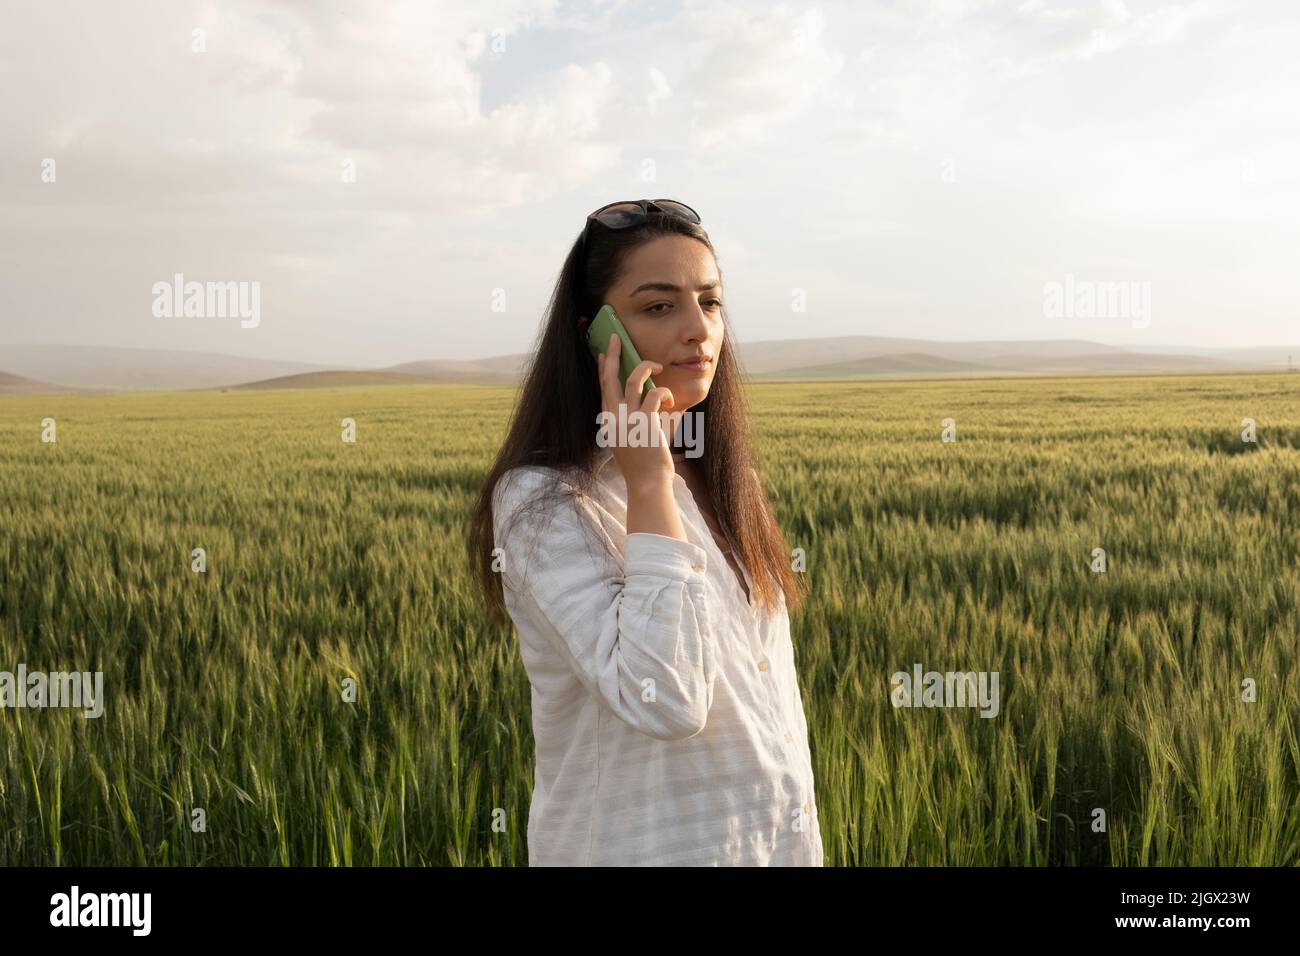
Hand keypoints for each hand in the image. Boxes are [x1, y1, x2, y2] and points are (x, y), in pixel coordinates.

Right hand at [598, 332, 676, 493]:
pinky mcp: (645, 421)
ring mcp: (628, 418)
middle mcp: (614, 417)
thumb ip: (641, 422)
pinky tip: (672, 403)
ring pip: (634, 379)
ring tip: (657, 365)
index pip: (603, 388)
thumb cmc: (644, 465)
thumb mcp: (634, 441)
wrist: (646, 484)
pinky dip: (666, 394)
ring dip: (647, 367)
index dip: (604, 369)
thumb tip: (661, 406)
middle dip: (614, 354)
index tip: (605, 355)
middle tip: (616, 337)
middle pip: (610, 377)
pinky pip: (656, 393)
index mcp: (609, 421)